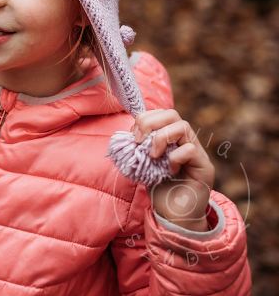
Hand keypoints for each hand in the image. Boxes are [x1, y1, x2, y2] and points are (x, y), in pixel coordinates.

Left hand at [133, 109, 214, 230]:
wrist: (175, 216)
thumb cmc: (160, 189)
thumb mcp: (143, 164)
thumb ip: (138, 148)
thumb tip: (124, 136)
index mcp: (171, 138)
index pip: (161, 114)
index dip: (144, 119)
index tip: (133, 136)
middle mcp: (185, 141)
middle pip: (172, 114)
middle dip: (150, 122)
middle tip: (139, 141)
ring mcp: (197, 153)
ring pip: (183, 126)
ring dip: (161, 138)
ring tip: (153, 156)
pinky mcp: (204, 167)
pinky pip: (190, 149)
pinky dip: (174, 156)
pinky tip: (169, 170)